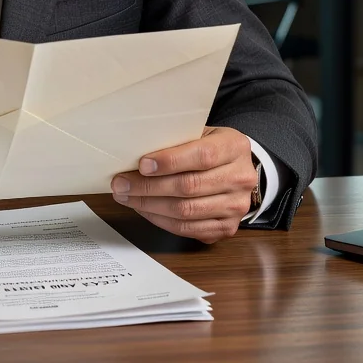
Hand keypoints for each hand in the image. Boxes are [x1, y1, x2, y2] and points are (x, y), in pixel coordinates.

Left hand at [110, 127, 257, 243]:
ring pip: (186, 211)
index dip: (170, 161)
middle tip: (121, 183)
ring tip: (126, 196)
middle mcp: (241, 178)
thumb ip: (176, 139)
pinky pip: (188, 229)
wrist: (236, 169)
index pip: (202, 156)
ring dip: (150, 205)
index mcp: (235, 147)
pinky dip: (161, 220)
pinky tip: (144, 209)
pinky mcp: (227, 228)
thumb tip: (135, 150)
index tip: (142, 164)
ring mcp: (236, 207)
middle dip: (149, 186)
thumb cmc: (210, 147)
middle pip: (189, 186)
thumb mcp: (200, 132)